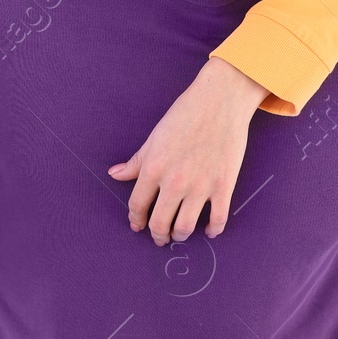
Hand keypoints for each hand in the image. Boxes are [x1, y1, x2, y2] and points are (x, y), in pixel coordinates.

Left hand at [108, 58, 268, 244]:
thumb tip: (115, 174)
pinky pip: (217, 219)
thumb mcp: (154, 137)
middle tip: (159, 238)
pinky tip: (208, 230)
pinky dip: (212, 230)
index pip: (137, 205)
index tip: (138, 224)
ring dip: (180, 235)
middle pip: (160, 223)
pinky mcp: (223, 186)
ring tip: (179, 233)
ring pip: (186, 227)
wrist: (220, 100)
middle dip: (157, 235)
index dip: (136, 219)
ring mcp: (200, 186)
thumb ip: (136, 162)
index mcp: (153, 168)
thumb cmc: (185, 115)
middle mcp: (175, 182)